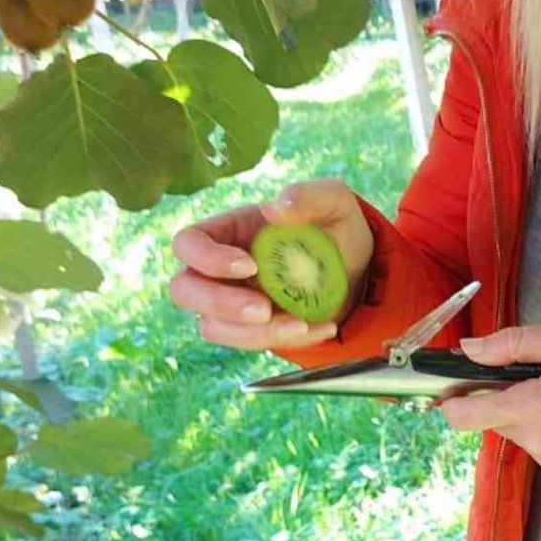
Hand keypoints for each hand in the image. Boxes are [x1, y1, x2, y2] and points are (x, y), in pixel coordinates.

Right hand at [169, 177, 373, 352]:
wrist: (355, 270)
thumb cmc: (333, 227)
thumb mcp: (334, 203)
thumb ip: (310, 197)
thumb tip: (274, 208)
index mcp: (227, 232)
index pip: (188, 243)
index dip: (206, 258)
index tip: (249, 266)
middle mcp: (218, 270)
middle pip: (184, 291)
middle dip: (221, 304)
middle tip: (264, 310)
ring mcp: (230, 303)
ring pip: (213, 327)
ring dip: (254, 333)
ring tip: (300, 324)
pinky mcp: (250, 330)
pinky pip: (250, 344)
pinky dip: (284, 342)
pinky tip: (320, 327)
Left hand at [439, 320, 540, 474]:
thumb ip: (513, 343)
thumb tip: (469, 349)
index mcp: (533, 409)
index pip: (465, 415)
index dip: (449, 400)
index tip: (446, 385)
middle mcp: (535, 441)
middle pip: (489, 415)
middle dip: (498, 393)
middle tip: (527, 371)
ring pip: (511, 426)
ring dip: (519, 406)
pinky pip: (532, 438)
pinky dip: (537, 421)